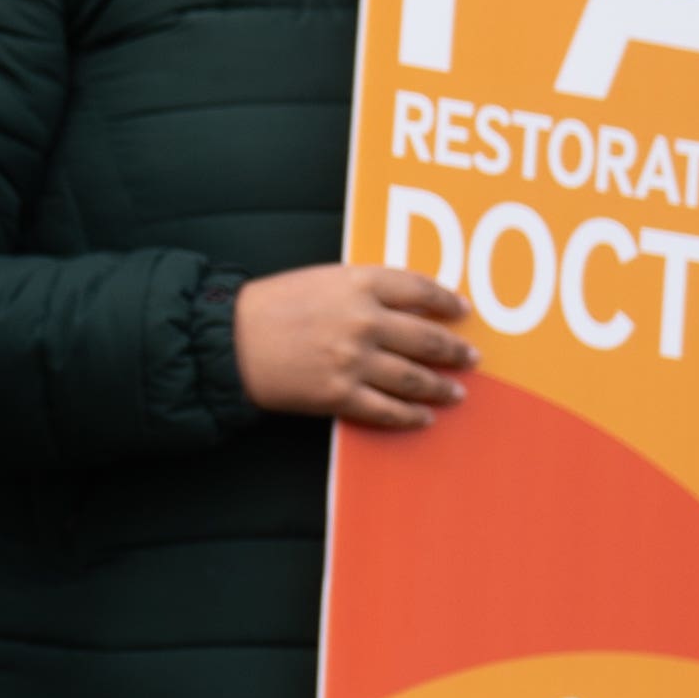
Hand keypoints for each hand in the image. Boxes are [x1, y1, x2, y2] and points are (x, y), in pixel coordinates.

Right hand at [233, 263, 474, 429]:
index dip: (447, 301)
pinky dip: (410, 416)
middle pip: (427, 338)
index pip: (421, 289)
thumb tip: (405, 307)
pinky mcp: (339, 394)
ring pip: (415, 378)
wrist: (228, 341)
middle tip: (470, 358)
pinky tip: (422, 418)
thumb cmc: (270, 306)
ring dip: (441, 387)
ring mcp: (354, 360)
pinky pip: (387, 410)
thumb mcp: (320, 280)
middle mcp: (364, 321)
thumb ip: (363, 289)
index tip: (462, 311)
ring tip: (455, 393)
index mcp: (359, 284)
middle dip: (455, 351)